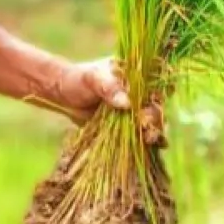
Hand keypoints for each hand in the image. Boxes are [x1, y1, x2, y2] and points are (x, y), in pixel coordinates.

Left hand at [48, 56, 167, 146]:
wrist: (63, 96)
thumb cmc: (78, 80)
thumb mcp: (91, 79)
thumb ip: (108, 88)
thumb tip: (126, 103)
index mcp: (134, 75)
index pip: (156, 82)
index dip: (161, 93)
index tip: (153, 104)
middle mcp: (138, 92)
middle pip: (155, 105)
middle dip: (154, 117)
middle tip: (146, 127)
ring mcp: (133, 110)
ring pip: (152, 121)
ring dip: (154, 131)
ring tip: (150, 139)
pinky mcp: (126, 126)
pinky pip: (141, 133)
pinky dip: (148, 141)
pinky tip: (156, 147)